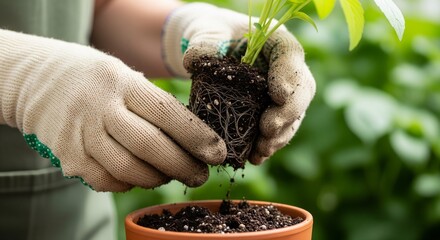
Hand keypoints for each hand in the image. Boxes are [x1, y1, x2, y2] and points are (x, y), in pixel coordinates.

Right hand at [0, 29, 225, 191]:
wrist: (42, 80)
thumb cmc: (98, 81)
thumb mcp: (126, 76)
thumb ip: (155, 105)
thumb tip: (195, 140)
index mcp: (122, 83)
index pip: (166, 113)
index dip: (196, 137)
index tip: (218, 153)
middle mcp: (100, 108)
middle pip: (150, 147)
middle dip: (183, 166)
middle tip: (201, 175)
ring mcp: (81, 134)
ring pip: (130, 170)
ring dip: (158, 178)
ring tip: (170, 173)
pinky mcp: (68, 156)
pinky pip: (108, 182)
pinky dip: (130, 183)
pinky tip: (139, 174)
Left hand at [163, 3, 315, 163]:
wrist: (213, 49)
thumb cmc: (213, 34)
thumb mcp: (206, 31)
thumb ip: (203, 42)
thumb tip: (193, 62)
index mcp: (275, 41)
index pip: (290, 55)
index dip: (289, 76)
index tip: (278, 95)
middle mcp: (286, 68)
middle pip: (301, 91)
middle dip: (287, 114)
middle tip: (268, 131)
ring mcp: (282, 92)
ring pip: (293, 115)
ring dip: (280, 136)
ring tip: (261, 151)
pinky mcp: (271, 111)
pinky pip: (278, 129)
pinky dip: (268, 144)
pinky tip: (255, 158)